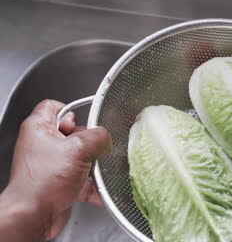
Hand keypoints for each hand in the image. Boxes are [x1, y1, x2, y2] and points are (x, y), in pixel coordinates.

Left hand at [2, 100, 110, 239]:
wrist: (34, 216)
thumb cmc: (42, 183)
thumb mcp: (79, 149)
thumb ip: (98, 137)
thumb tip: (106, 138)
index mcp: (39, 128)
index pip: (54, 106)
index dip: (72, 109)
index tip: (87, 118)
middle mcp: (42, 145)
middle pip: (73, 133)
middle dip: (90, 143)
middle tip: (97, 150)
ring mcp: (50, 165)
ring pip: (80, 157)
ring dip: (94, 166)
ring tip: (98, 171)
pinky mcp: (58, 183)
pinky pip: (81, 178)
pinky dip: (92, 184)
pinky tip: (100, 189)